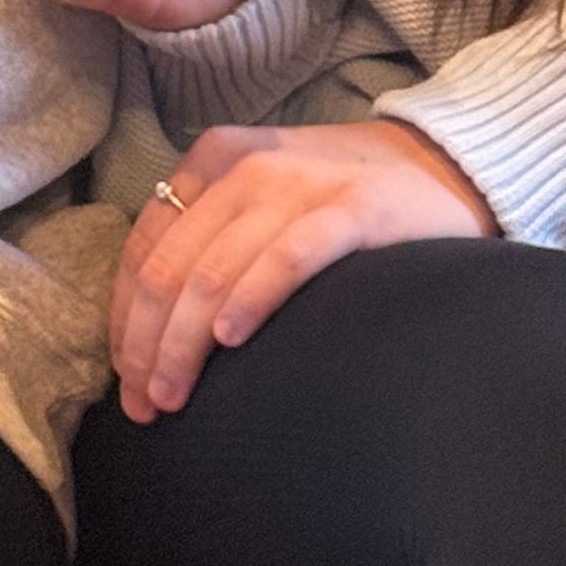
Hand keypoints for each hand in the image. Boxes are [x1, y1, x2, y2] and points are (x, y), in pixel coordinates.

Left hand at [109, 119, 496, 418]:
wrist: (440, 162)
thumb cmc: (339, 198)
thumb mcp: (262, 201)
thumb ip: (213, 239)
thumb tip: (156, 324)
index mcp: (212, 163)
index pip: (145, 248)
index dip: (126, 317)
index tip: (124, 376)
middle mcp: (246, 169)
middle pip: (169, 268)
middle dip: (146, 343)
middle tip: (144, 403)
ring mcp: (298, 187)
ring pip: (213, 271)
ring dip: (183, 342)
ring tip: (173, 396)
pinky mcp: (353, 210)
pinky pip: (286, 258)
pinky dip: (250, 299)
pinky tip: (229, 340)